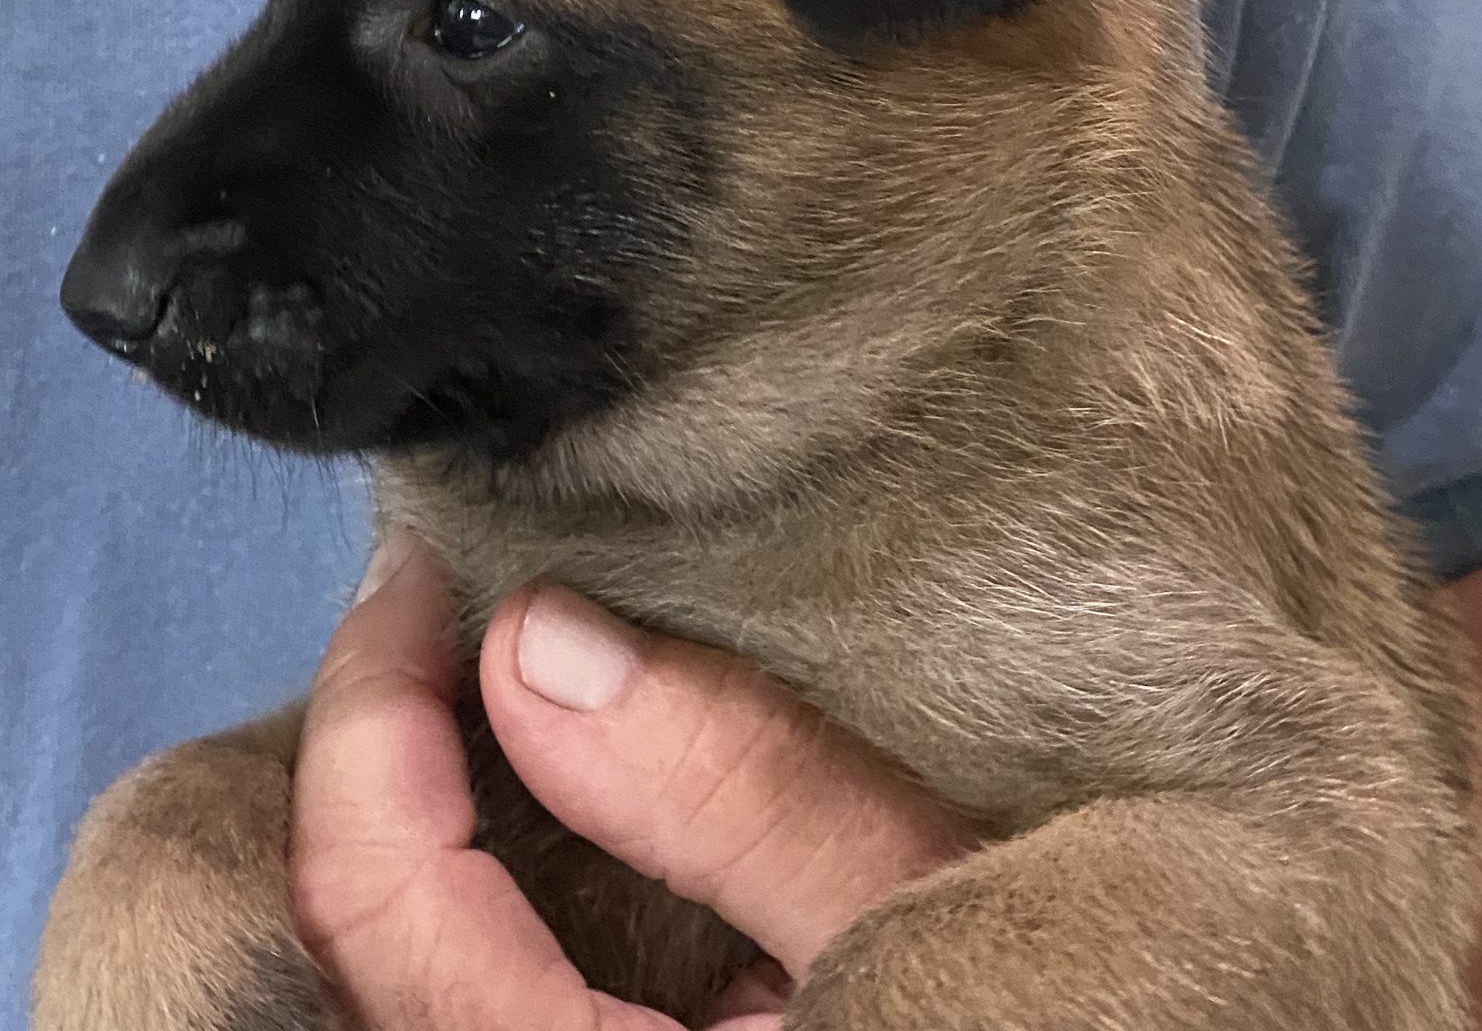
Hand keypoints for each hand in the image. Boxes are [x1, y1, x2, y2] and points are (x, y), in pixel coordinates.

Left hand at [291, 533, 971, 1026]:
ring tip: (448, 699)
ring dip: (391, 844)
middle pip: (338, 959)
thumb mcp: (921, 907)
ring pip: (381, 995)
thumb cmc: (1064, 1013)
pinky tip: (512, 829)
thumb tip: (537, 642)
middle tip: (420, 622)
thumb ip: (735, 794)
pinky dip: (443, 918)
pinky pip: (451, 1018)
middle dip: (359, 776)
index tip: (421, 574)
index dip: (374, 720)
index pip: (386, 907)